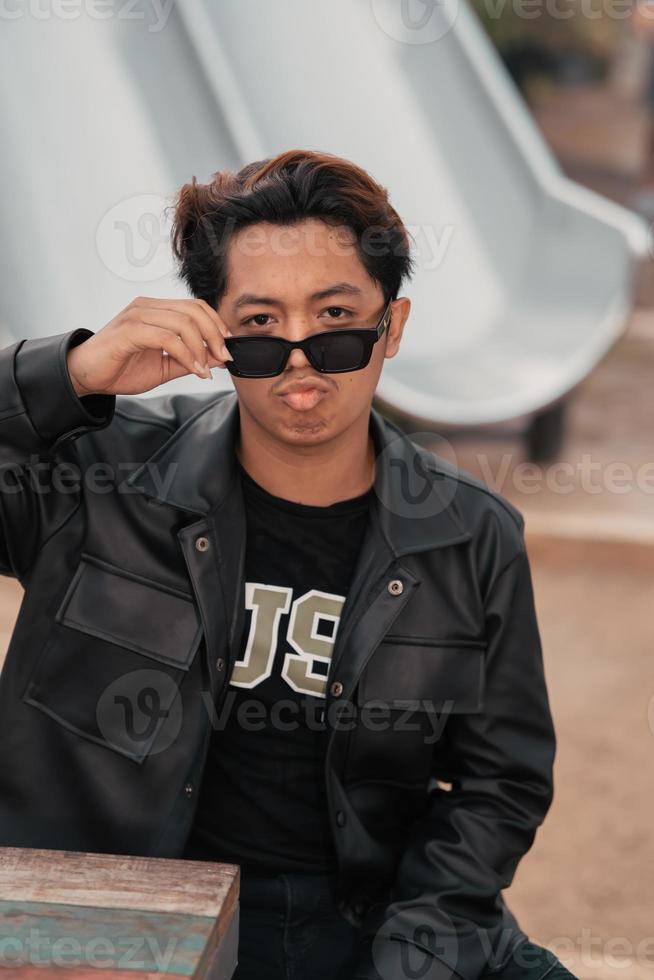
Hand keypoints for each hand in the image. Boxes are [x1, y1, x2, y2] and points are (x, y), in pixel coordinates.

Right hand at [66, 296, 233, 396]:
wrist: (86, 376)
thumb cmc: (121, 369)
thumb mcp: (164, 367)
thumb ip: (190, 360)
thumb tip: (218, 358)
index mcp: (155, 310)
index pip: (195, 306)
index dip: (216, 324)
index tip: (227, 348)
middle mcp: (147, 307)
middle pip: (193, 311)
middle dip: (215, 335)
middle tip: (224, 358)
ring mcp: (137, 316)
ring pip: (183, 322)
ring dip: (201, 348)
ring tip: (206, 369)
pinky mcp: (129, 331)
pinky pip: (167, 338)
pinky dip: (186, 354)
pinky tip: (194, 370)